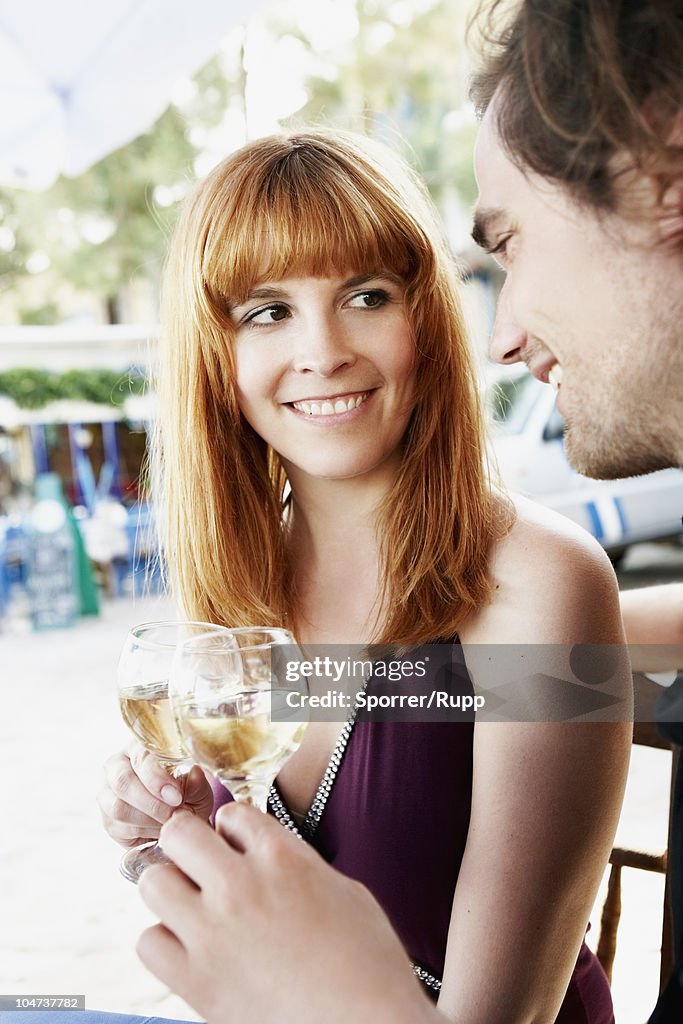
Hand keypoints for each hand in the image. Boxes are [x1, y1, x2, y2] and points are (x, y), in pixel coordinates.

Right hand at [97, 742, 213, 847]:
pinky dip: (144, 832)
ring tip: (171, 821)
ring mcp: (107, 793)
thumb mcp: (198, 788)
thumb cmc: (188, 795)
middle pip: (122, 781)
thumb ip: (196, 783)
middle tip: (174, 813)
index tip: (176, 796)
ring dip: (149, 819)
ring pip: (118, 807)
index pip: (141, 756)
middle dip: (151, 801)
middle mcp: (116, 766)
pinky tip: (160, 829)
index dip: (157, 777)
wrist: (178, 820)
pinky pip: (120, 828)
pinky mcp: (107, 820)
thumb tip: (195, 774)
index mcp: (139, 748)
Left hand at [137, 806, 441, 1023]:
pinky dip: (164, 943)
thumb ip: (298, 863)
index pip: (231, 814)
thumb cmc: (370, 963)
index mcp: (282, 857)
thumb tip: (269, 856)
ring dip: (170, 891)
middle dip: (188, 846)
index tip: (241, 853)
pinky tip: (191, 950)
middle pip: (177, 833)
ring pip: (152, 883)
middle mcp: (240, 886)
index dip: (234, 832)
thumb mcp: (345, 891)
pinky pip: (148, 943)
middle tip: (204, 870)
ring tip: (193, 910)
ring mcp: (214, 934)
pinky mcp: (197, 983)